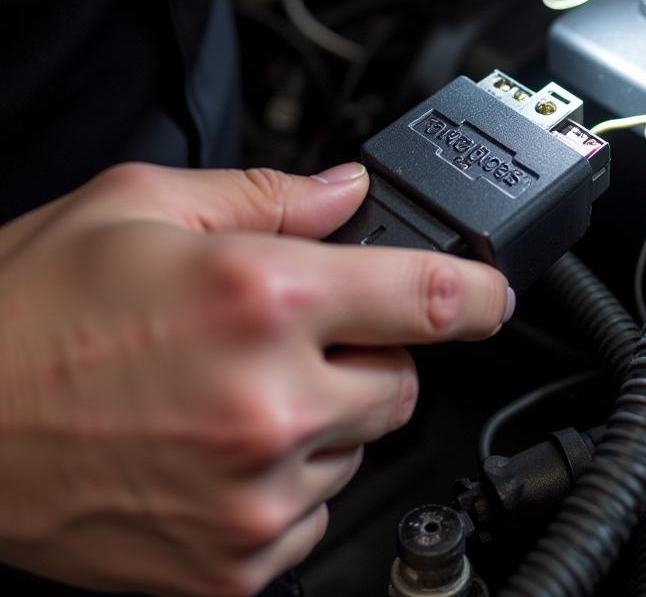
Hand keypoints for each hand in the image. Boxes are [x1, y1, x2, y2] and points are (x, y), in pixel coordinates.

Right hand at [0, 162, 510, 596]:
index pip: (434, 298)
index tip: (491, 296)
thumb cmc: (24, 315)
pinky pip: (312, 515)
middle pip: (404, 380)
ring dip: (324, 416)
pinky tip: (217, 447)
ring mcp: (254, 495)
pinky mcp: (230, 565)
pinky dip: (287, 479)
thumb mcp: (141, 207)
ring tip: (233, 389)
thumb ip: (267, 195)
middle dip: (372, 352)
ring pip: (360, 448)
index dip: (480, 293)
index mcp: (263, 297)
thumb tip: (346, 193)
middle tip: (297, 335)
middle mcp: (272, 403)